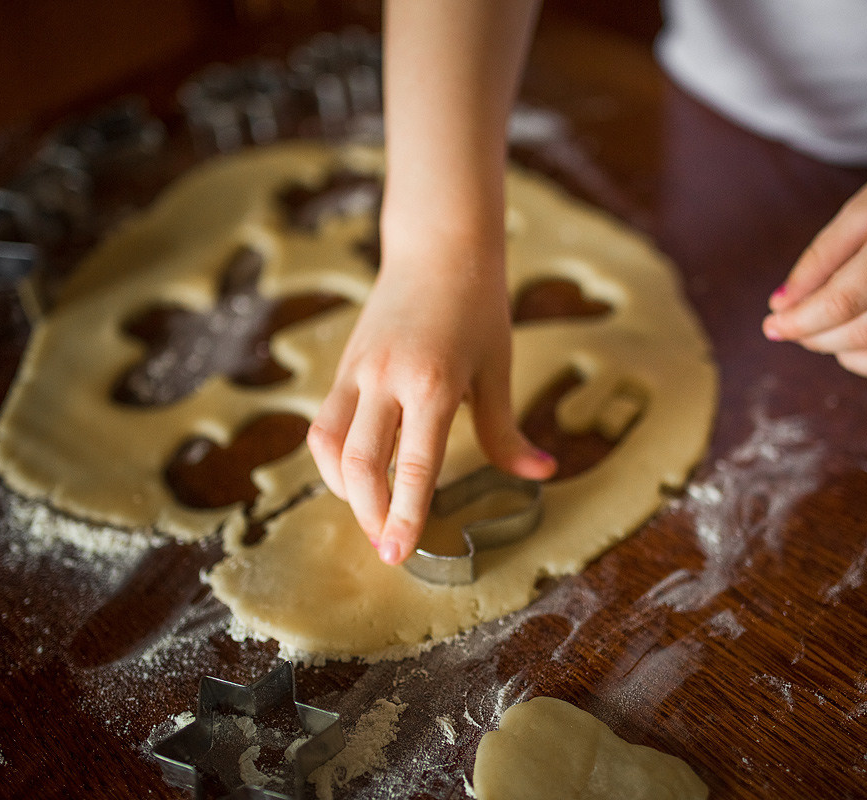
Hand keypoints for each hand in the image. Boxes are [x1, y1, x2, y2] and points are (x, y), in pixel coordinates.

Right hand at [307, 247, 555, 565]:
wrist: (437, 247)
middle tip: (386, 545)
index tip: (398, 554)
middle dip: (370, 514)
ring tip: (372, 512)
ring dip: (344, 489)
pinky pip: (325, 424)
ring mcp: (358, 371)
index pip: (414, 466)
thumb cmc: (477, 306)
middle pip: (359, 465)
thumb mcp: (498, 367)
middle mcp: (387, 378)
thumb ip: (507, 430)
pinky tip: (360, 474)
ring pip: (329, 446)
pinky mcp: (344, 366)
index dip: (405, 516)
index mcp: (434, 383)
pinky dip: (335, 459)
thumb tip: (540, 474)